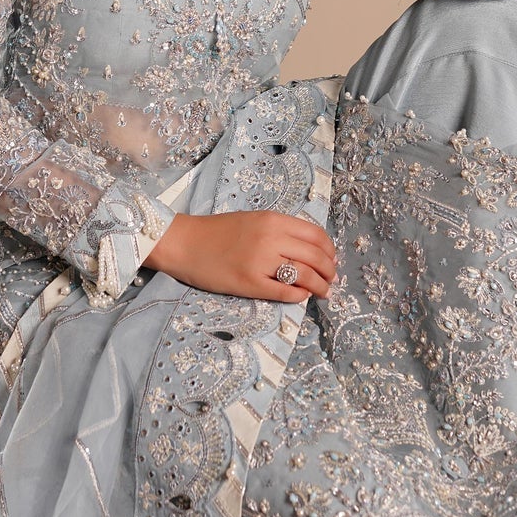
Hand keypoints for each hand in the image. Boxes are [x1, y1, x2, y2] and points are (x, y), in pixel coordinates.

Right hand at [142, 210, 337, 302]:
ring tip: (323, 292)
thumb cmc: (218, 231)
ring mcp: (261, 262)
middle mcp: (271, 239)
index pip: (316, 236)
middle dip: (329, 271)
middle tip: (331, 279)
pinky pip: (285, 293)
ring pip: (305, 276)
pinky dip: (299, 296)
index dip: (330, 250)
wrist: (185, 243)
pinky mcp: (250, 284)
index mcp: (274, 220)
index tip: (332, 259)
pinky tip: (301, 296)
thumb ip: (280, 230)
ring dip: (320, 286)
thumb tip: (309, 248)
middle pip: (316, 257)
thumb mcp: (254, 220)